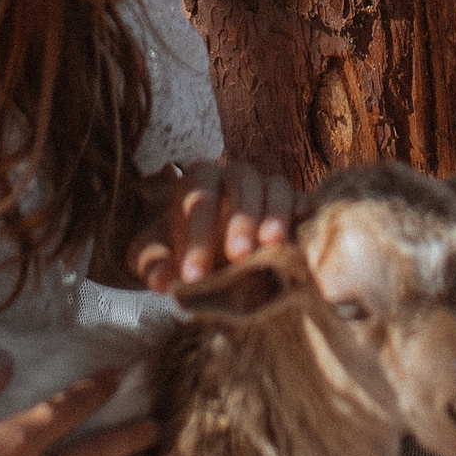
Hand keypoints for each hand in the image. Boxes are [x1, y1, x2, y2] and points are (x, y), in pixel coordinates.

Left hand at [129, 158, 293, 293]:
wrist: (212, 249)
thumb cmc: (180, 248)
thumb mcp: (158, 256)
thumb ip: (153, 264)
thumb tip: (159, 281)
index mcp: (198, 180)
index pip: (198, 198)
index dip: (196, 236)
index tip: (193, 276)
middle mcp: (235, 175)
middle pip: (241, 185)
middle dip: (240, 220)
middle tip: (237, 256)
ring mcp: (267, 185)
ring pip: (274, 187)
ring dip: (274, 213)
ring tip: (272, 243)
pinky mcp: (293, 201)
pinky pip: (302, 199)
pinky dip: (301, 213)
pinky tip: (300, 233)